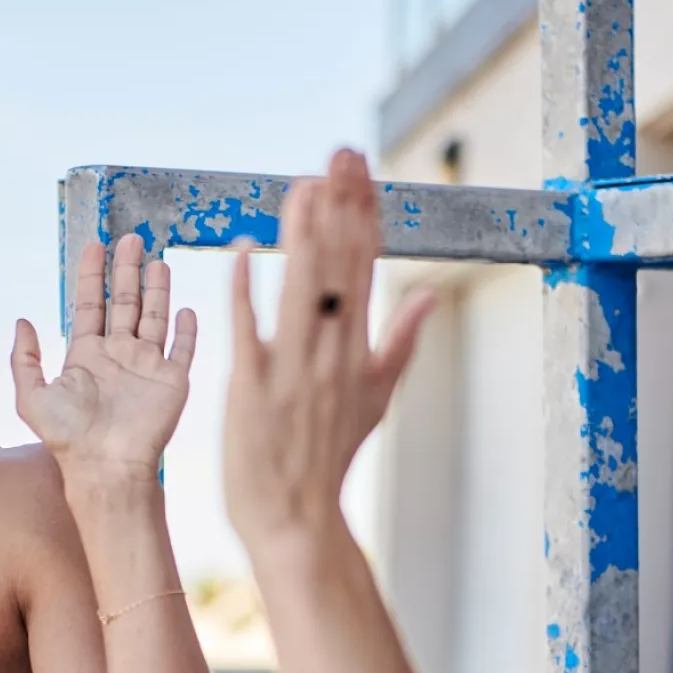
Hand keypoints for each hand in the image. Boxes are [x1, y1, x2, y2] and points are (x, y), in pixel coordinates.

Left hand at [13, 234, 196, 482]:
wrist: (107, 466)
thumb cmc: (69, 437)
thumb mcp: (31, 396)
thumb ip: (24, 359)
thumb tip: (22, 321)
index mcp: (86, 356)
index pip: (91, 304)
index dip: (92, 275)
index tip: (96, 246)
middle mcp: (118, 356)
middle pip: (125, 303)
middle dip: (127, 270)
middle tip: (131, 238)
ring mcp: (147, 367)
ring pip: (154, 318)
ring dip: (157, 289)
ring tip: (157, 260)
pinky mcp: (172, 381)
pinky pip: (182, 348)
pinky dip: (186, 329)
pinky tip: (187, 308)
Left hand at [223, 149, 436, 550]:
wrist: (296, 519)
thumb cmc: (329, 457)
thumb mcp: (376, 398)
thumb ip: (401, 342)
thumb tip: (428, 296)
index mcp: (357, 350)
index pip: (363, 267)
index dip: (362, 214)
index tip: (360, 168)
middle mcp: (330, 353)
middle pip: (338, 267)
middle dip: (340, 207)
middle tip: (339, 153)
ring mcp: (292, 370)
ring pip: (302, 291)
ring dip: (304, 236)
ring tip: (305, 185)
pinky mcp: (251, 389)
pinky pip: (249, 333)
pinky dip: (246, 292)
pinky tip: (245, 252)